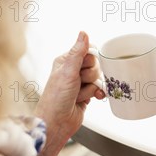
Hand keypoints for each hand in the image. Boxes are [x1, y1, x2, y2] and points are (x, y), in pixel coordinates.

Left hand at [35, 31, 104, 155]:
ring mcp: (79, 84)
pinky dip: (98, 94)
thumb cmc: (56, 98)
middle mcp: (72, 71)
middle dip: (90, 77)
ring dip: (90, 88)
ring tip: (78, 95)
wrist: (57, 122)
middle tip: (78, 84)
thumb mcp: (68, 72)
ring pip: (97, 79)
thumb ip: (78, 52)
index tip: (82, 69)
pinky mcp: (85, 95)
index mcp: (66, 61)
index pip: (88, 52)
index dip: (89, 62)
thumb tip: (83, 33)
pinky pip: (99, 89)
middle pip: (95, 66)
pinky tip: (94, 98)